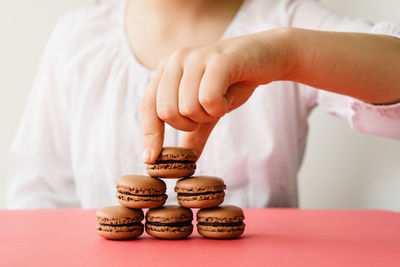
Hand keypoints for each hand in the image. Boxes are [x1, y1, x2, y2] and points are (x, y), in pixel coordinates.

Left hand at [140, 29, 289, 162]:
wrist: (267, 56)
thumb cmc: (233, 82)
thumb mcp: (209, 110)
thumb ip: (194, 134)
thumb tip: (184, 163)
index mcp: (167, 70)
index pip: (148, 106)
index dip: (150, 134)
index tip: (151, 159)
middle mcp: (176, 60)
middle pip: (167, 112)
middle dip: (190, 124)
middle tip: (208, 112)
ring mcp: (195, 57)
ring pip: (188, 108)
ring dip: (208, 115)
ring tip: (221, 100)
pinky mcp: (217, 60)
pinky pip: (208, 100)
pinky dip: (221, 108)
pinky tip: (229, 96)